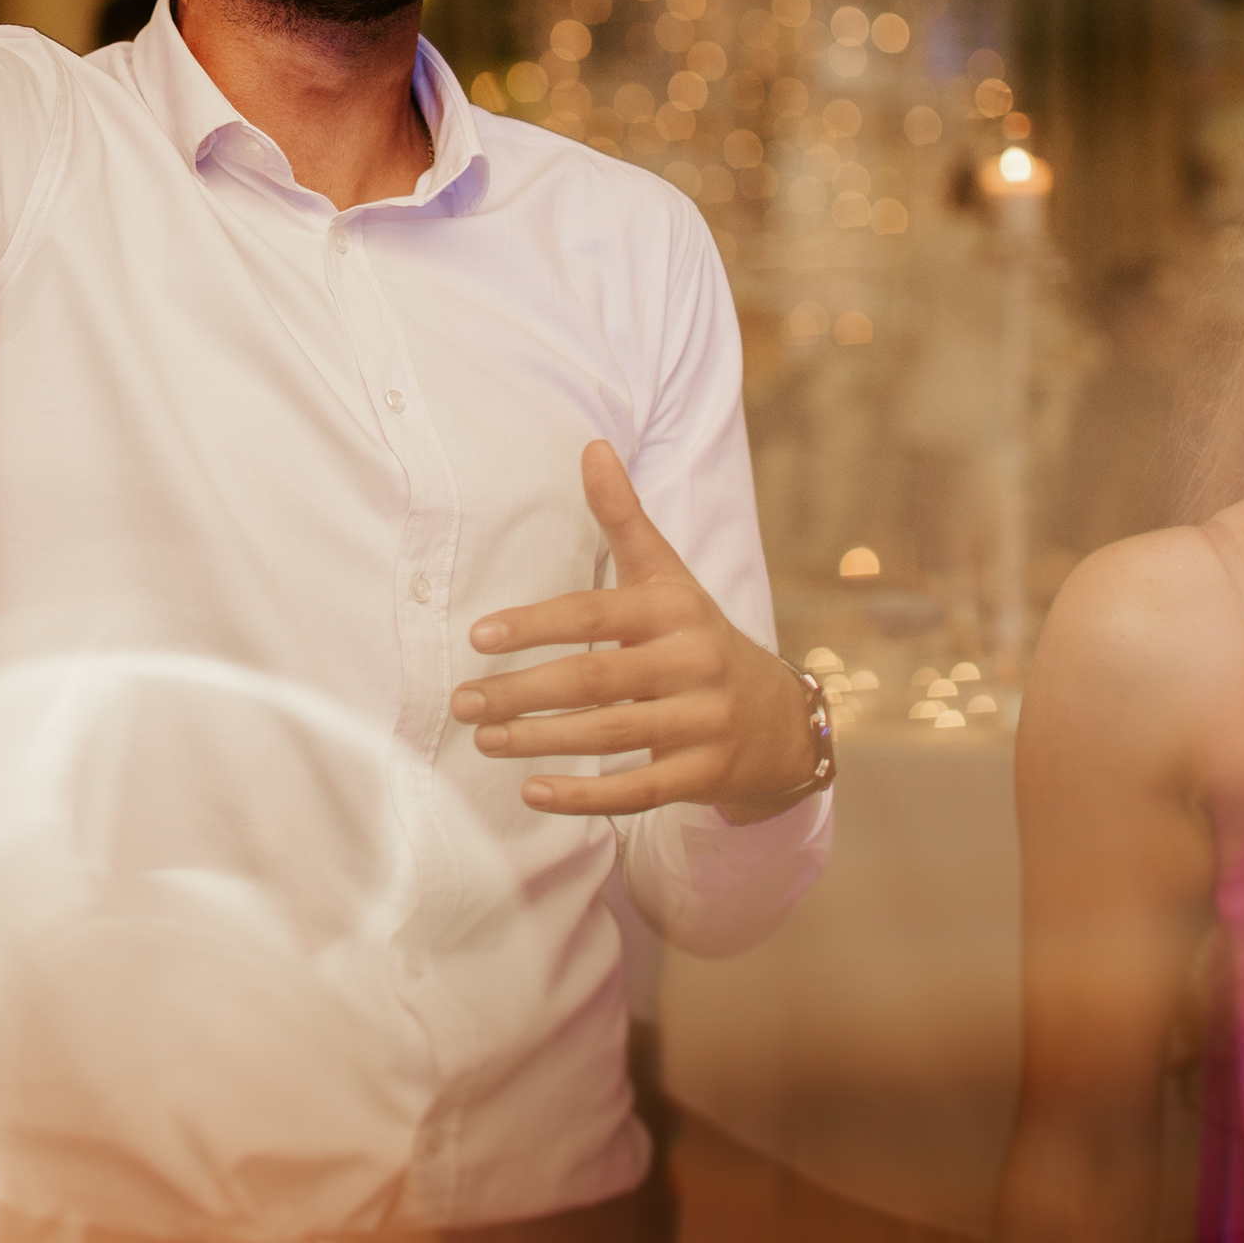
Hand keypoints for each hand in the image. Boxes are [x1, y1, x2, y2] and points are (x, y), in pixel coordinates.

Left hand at [453, 441, 815, 820]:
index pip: (594, 615)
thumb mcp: (668, 576)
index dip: (534, 625)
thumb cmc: (699, 637)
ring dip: (539, 741)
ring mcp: (704, 722)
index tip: (477, 637)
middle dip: (521, 693)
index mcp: (674, 610)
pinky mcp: (704, 773)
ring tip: (483, 740)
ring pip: (609, 736)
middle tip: (463, 702)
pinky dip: (584, 796)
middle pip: (594, 680)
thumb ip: (625, 518)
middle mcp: (694, 663)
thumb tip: (592, 446)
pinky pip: (638, 790)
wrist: (781, 716)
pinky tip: (533, 792)